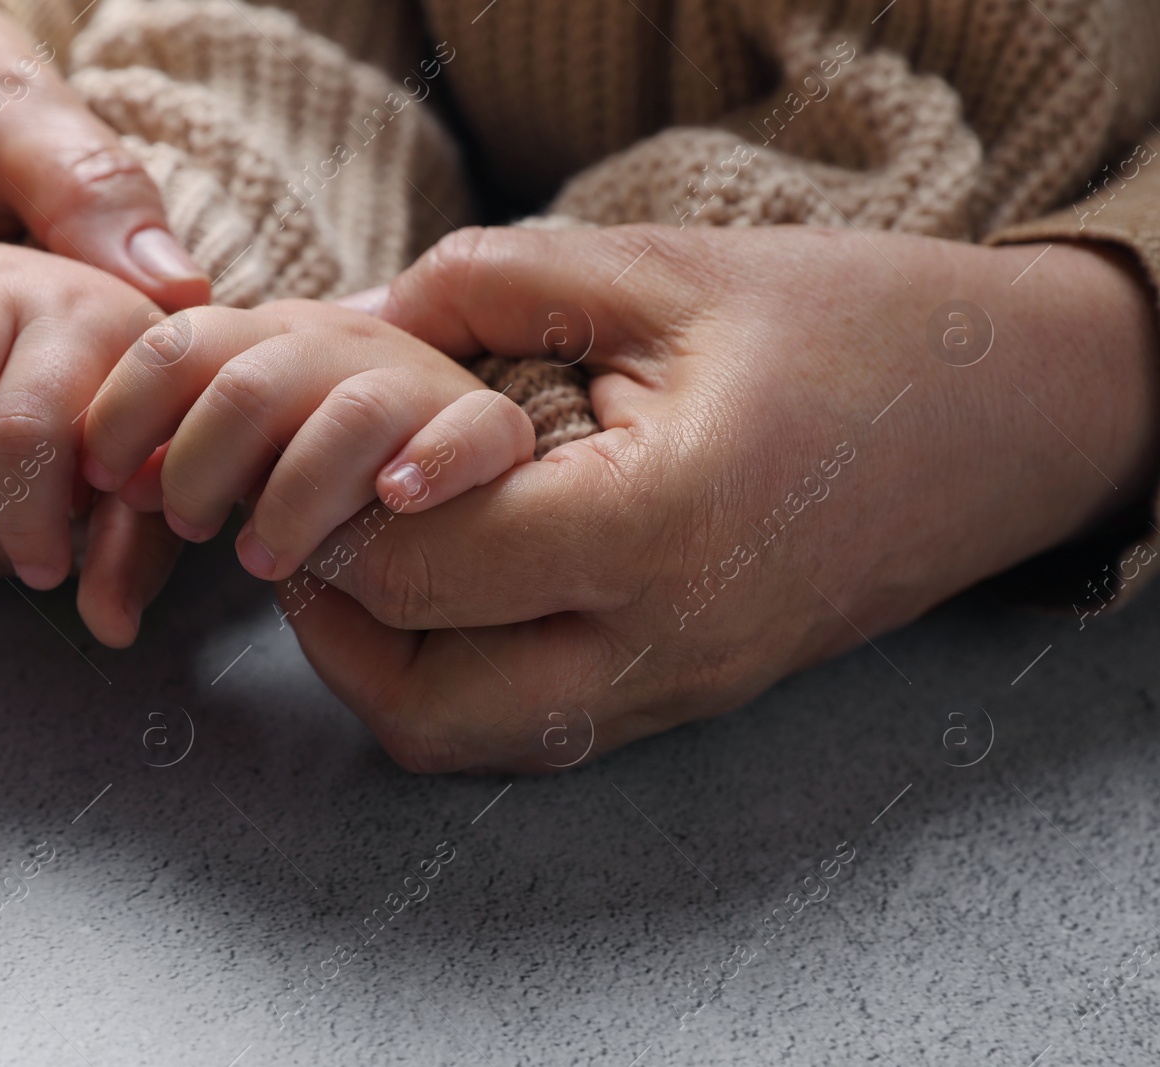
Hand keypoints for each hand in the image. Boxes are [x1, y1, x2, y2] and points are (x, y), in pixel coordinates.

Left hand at [77, 300, 533, 583]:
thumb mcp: (242, 441)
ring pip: (343, 418)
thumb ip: (183, 447)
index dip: (126, 412)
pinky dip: (432, 464)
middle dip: (199, 468)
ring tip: (266, 561)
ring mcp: (415, 382)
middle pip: (246, 386)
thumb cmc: (325, 461)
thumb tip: (110, 477)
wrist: (456, 451)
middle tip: (190, 529)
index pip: (176, 344)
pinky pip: (471, 431)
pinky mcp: (488, 426)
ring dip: (292, 500)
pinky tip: (397, 500)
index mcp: (266, 338)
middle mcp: (337, 345)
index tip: (103, 479)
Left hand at [281, 225, 1159, 772]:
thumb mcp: (663, 271)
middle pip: (423, 711)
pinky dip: (456, 673)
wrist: (1010, 418)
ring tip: (371, 555)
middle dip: (335, 621)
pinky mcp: (688, 698)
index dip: (333, 509)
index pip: (426, 569)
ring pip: (469, 744)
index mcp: (658, 530)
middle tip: (314, 525)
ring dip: (387, 665)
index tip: (304, 450)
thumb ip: (489, 284)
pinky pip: (531, 727)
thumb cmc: (850, 327)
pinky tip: (455, 580)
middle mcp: (665, 645)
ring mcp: (679, 690)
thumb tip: (355, 319)